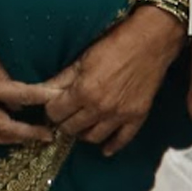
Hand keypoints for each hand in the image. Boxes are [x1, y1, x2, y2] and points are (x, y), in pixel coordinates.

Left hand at [39, 6, 182, 155]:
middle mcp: (100, 108)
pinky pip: (121, 140)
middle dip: (64, 122)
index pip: (55, 113)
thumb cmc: (114, 45)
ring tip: (81, 125)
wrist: (150, 42)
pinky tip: (105, 148)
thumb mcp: (83, 59)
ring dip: (83, 133)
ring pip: (93, 138)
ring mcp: (119, 115)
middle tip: (65, 115)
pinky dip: (111, 146)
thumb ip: (62, 79)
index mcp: (83, 91)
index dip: (51, 109)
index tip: (53, 105)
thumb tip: (41, 91)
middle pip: (71, 128)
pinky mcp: (137, 117)